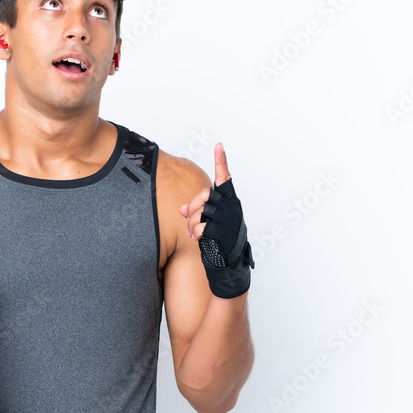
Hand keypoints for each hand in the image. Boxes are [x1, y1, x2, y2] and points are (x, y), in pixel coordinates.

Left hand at [179, 142, 253, 297]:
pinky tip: (199, 238)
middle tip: (188, 217)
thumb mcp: (207, 224)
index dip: (221, 162)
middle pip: (204, 195)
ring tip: (194, 233)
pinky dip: (197, 232)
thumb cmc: (218, 243)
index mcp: (230, 203)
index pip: (225, 179)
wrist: (228, 266)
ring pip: (202, 211)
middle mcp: (232, 208)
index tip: (219, 146)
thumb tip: (181, 209)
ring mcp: (229, 220)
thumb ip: (196, 212)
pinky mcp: (224, 232)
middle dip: (193, 207)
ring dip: (192, 223)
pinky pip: (202, 226)